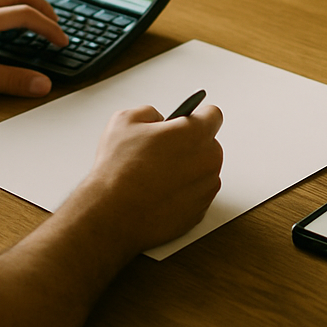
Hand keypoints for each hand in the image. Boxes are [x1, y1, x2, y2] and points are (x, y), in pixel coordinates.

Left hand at [0, 0, 68, 96]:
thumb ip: (10, 80)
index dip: (50, 29)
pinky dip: (10, 6)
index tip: (62, 42)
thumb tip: (41, 84)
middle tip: (56, 22)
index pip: (28, 16)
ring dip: (26, 1)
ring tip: (37, 18)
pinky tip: (6, 23)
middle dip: (43, 5)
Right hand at [82, 104, 223, 255]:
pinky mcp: (199, 212)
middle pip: (208, 144)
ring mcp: (205, 189)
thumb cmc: (119, 169)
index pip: (213, 115)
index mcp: (195, 133)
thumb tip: (157, 120)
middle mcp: (207, 161)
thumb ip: (150, 113)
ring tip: (155, 173)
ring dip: (186, 169)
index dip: (196, 116)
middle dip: (188, 144)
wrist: (113, 213)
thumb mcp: (125, 121)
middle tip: (161, 149)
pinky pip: (196, 195)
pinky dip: (182, 192)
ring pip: (202, 171)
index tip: (186, 120)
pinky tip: (158, 192)